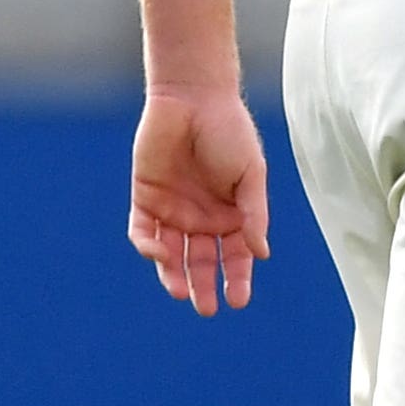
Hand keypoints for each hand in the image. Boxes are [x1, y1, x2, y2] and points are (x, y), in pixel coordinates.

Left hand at [131, 83, 270, 314]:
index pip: (235, 257)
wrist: (192, 97)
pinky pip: (143, 231)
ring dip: (173, 275)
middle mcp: (202, 218)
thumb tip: (261, 254)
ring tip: (179, 291)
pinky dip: (148, 246)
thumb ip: (254, 213)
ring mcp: (173, 210)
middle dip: (204, 287)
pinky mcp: (145, 198)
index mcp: (232, 214)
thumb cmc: (229, 132)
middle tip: (206, 308)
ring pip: (171, 254)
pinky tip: (157, 253)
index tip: (238, 301)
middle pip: (202, 262)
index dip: (238, 279)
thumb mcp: (250, 174)